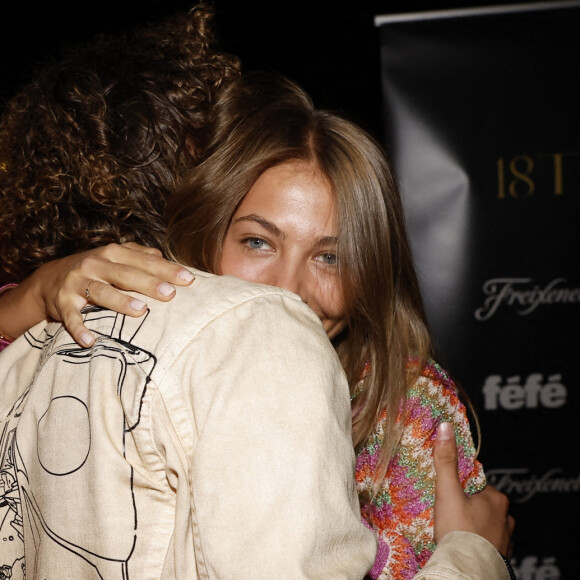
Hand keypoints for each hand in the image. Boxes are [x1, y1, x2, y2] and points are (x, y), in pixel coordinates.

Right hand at [26, 243, 193, 346]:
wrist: (49, 279)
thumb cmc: (94, 269)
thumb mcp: (115, 257)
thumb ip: (140, 255)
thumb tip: (165, 257)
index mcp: (113, 253)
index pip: (145, 261)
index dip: (167, 269)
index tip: (189, 279)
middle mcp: (95, 264)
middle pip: (126, 274)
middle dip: (149, 283)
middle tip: (170, 294)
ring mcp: (77, 283)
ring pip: (101, 292)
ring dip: (120, 301)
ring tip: (141, 311)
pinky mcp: (63, 302)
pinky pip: (71, 317)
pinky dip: (79, 329)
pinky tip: (90, 341)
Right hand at [433, 422, 513, 556]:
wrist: (466, 569)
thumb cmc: (458, 531)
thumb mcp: (447, 491)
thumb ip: (445, 460)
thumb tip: (445, 427)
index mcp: (496, 498)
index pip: (476, 484)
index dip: (460, 488)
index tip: (448, 496)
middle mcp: (506, 518)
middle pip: (481, 503)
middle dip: (467, 507)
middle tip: (449, 513)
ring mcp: (506, 539)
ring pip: (487, 524)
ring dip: (473, 525)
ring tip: (455, 530)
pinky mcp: (501, 557)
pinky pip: (489, 543)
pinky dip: (478, 542)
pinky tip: (465, 544)